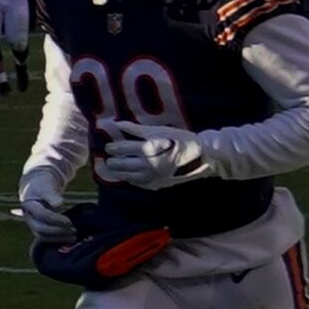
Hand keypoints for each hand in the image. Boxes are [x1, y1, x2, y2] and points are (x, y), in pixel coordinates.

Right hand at [16, 166, 76, 241]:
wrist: (37, 186)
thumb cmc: (43, 185)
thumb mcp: (46, 186)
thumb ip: (51, 195)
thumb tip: (58, 204)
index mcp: (28, 205)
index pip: (42, 215)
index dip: (56, 220)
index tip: (69, 222)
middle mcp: (28, 217)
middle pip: (40, 229)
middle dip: (57, 231)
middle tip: (73, 230)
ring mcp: (32, 223)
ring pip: (42, 236)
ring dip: (58, 238)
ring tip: (73, 236)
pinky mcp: (38, 228)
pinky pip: (46, 237)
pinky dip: (57, 239)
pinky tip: (69, 238)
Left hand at [94, 121, 212, 190]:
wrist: (201, 157)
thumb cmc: (180, 139)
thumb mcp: (159, 130)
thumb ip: (136, 129)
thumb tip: (116, 124)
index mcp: (149, 149)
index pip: (123, 149)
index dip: (113, 148)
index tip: (108, 147)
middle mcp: (149, 165)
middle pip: (123, 165)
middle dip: (113, 161)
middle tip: (108, 158)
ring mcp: (153, 177)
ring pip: (129, 176)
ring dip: (118, 172)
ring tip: (113, 168)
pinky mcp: (157, 185)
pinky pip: (139, 184)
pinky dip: (130, 179)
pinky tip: (127, 176)